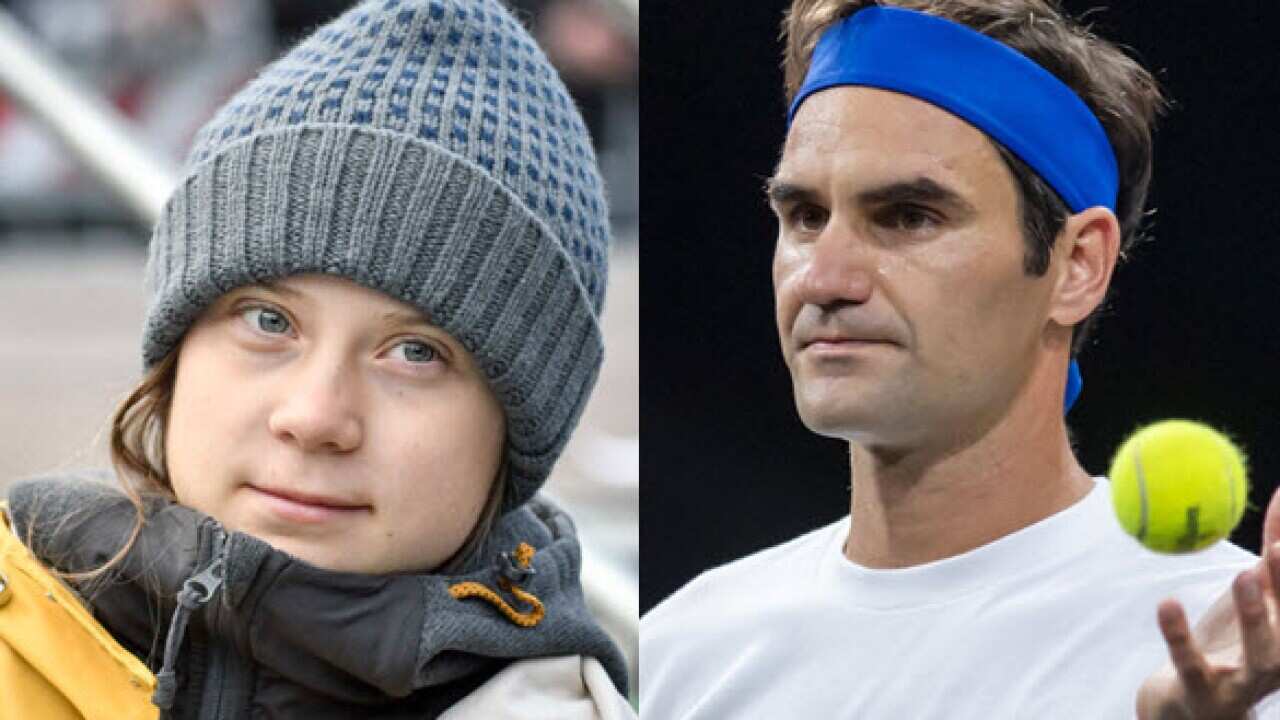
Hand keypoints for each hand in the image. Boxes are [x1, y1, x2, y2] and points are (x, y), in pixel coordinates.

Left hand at [1136, 489, 1279, 718]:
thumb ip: (1269, 554)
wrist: (1192, 708)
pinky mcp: (1205, 694)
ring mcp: (1245, 681)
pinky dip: (1180, 634)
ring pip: (1260, 653)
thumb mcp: (1250, 595)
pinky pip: (1191, 663)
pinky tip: (1167, 603)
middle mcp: (1277, 659)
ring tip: (1243, 575)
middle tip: (1278, 547)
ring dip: (1255, 615)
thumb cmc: (1229, 643)